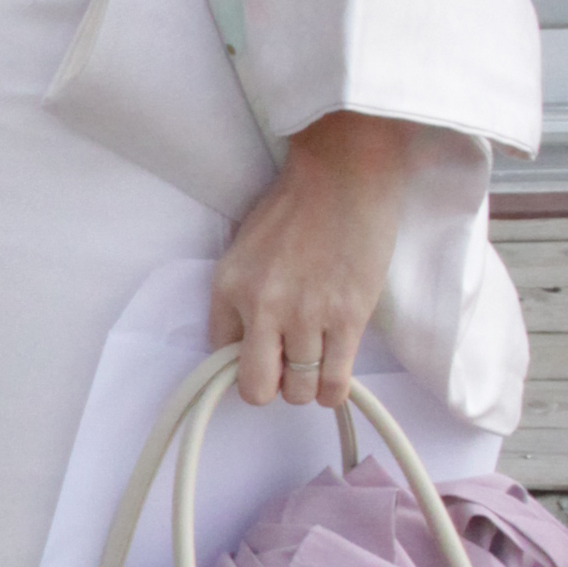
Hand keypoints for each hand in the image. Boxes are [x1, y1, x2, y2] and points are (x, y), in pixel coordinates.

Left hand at [210, 113, 414, 410]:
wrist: (344, 175)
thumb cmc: (297, 206)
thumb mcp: (245, 250)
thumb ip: (240, 297)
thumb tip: (247, 344)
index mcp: (229, 287)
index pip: (220, 357)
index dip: (242, 363)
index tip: (260, 356)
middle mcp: (262, 307)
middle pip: (255, 389)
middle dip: (271, 387)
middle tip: (287, 369)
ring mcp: (306, 315)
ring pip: (299, 391)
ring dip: (307, 385)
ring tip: (317, 362)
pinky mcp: (347, 319)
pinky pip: (334, 384)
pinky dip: (334, 390)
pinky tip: (335, 372)